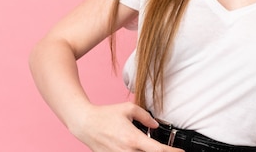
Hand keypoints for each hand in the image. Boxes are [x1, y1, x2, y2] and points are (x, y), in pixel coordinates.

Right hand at [69, 102, 183, 151]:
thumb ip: (145, 116)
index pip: (158, 150)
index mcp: (133, 138)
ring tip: (155, 148)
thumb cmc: (105, 115)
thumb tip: (155, 125)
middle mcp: (127, 151)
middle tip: (169, 150)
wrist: (85, 124)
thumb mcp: (128, 108)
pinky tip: (139, 149)